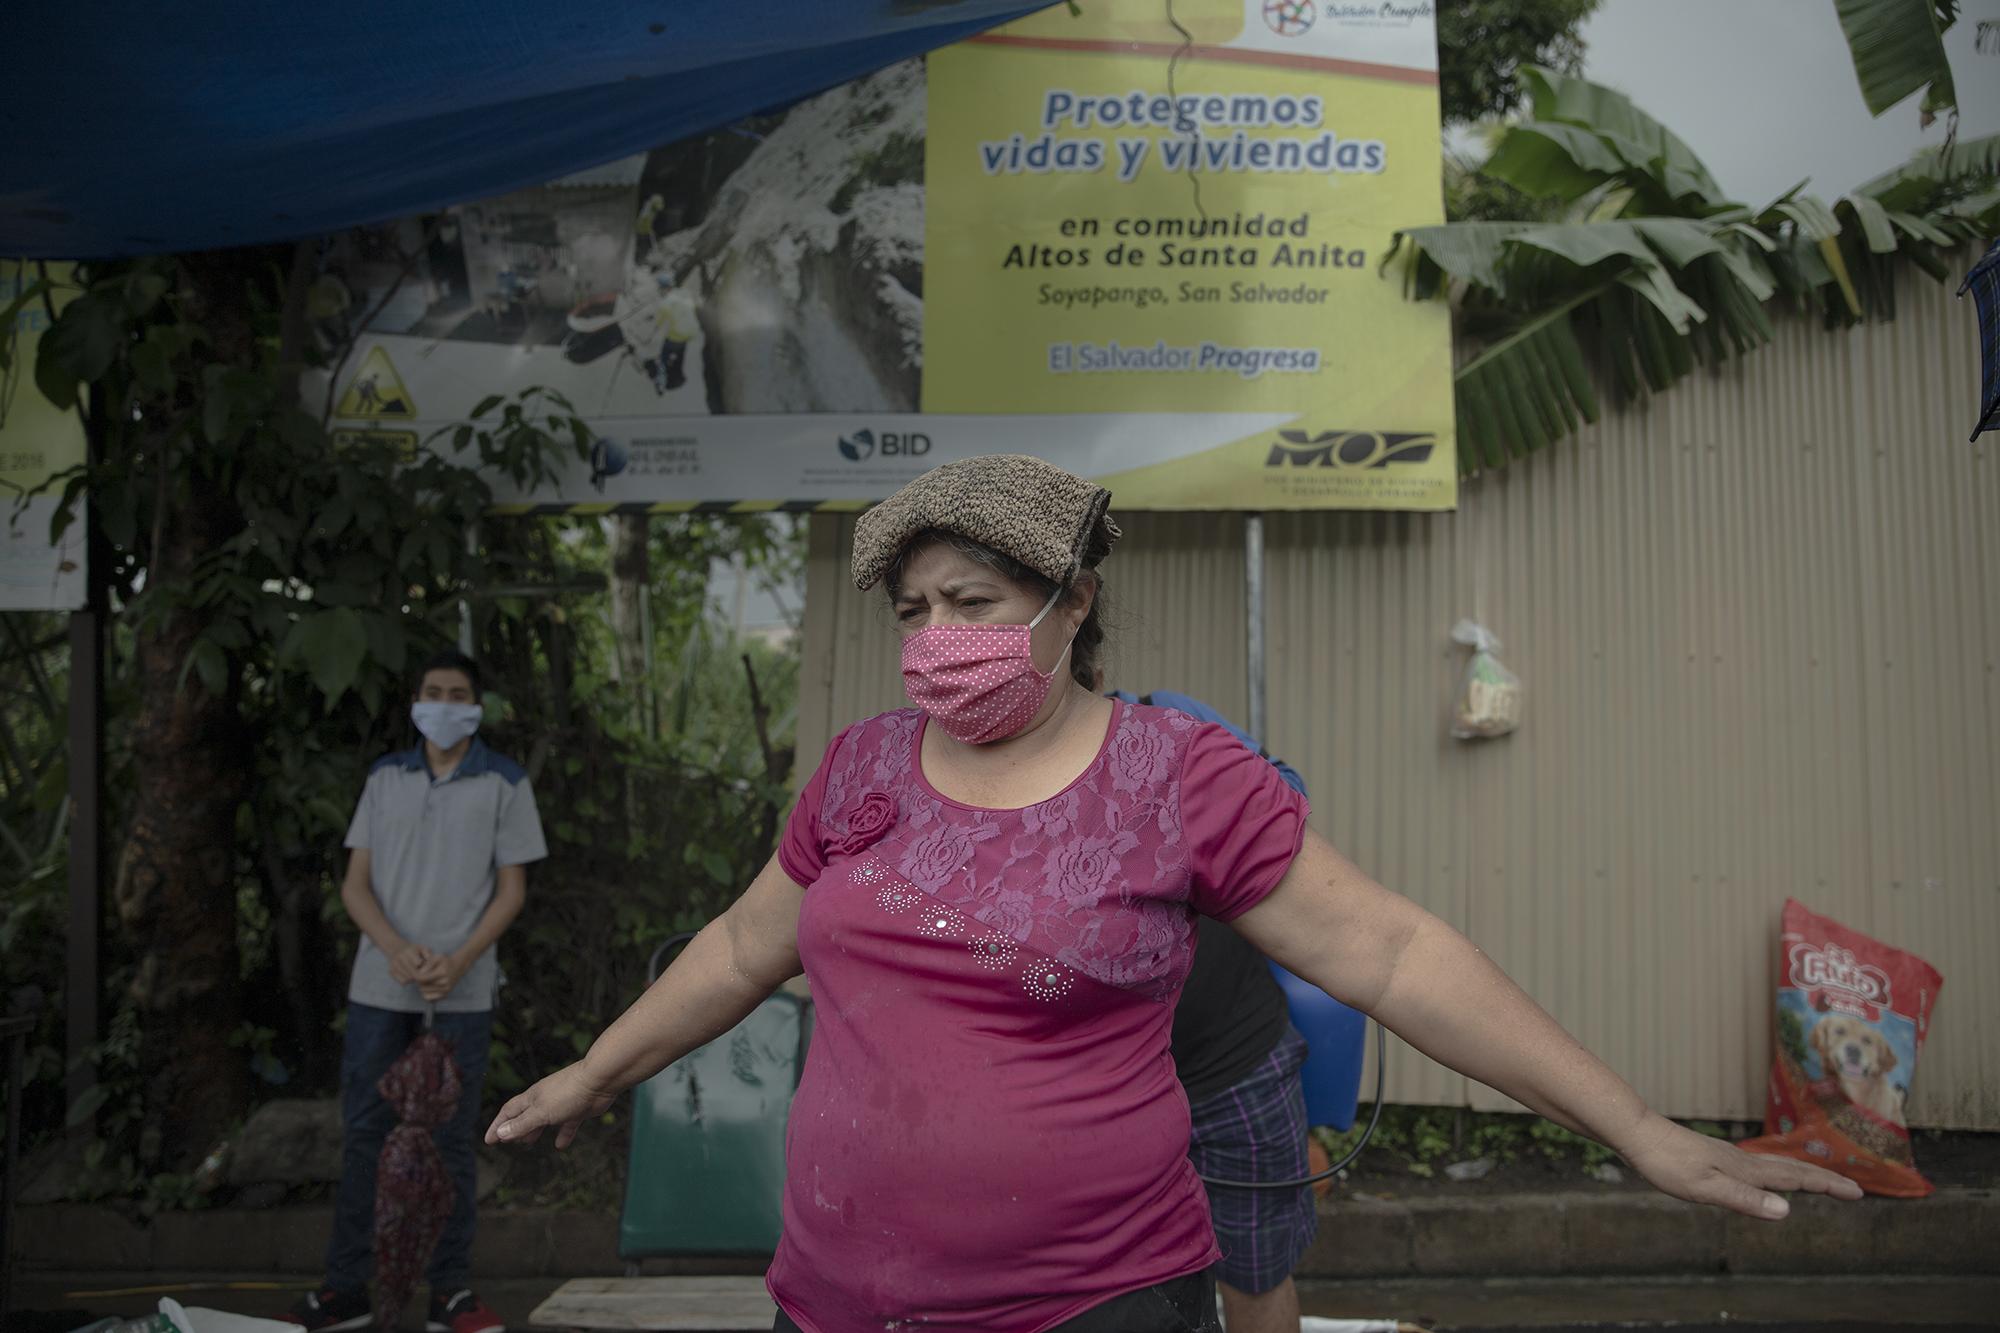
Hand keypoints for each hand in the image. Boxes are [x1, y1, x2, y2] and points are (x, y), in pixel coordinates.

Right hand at [388, 942, 432, 985]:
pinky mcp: (390, 971)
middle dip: (420, 974)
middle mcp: (399, 957)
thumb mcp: (423, 949)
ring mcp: (394, 965)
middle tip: (423, 972)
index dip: (424, 967)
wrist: (397, 948)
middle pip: (413, 973)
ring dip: (414, 979)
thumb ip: (429, 956)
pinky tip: (410, 975)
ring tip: (416, 973)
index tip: (425, 966)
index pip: (418, 964)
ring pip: (408, 979)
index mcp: (408, 951)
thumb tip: (428, 968)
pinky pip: (402, 982)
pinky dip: (408, 981)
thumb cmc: (415, 950)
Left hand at [415, 951, 470, 1001]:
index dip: (415, 976)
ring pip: (424, 992)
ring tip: (426, 980)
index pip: (422, 978)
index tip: (415, 972)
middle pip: (422, 986)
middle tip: (422, 976)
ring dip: (422, 987)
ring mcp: (445, 990)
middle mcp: (445, 982)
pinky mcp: (445, 995)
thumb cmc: (445, 961)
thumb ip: (427, 964)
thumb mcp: (437, 957)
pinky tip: (429, 987)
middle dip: (419, 981)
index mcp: (442, 972)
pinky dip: (426, 993)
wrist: (458, 967)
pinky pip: (428, 998)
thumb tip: (419, 973)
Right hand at [485, 1061, 615, 1149]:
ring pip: (544, 1120)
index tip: (489, 1140)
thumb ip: (522, 1124)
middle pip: (525, 1115)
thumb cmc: (567, 1094)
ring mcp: (561, 1104)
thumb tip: (501, 1133)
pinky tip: (561, 1146)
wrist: (599, 1080)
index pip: (508, 1112)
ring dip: (535, 1131)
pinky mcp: (577, 1109)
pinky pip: (567, 1124)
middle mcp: (544, 1100)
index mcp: (532, 1098)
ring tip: (528, 1142)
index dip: (498, 1126)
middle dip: (514, 1128)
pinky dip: (563, 1134)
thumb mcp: (541, 1113)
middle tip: (506, 1142)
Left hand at [1618, 1113, 1862, 1218]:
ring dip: (1801, 1174)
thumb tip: (1787, 1211)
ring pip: (1773, 1166)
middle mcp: (1741, 1160)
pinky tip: (1759, 1176)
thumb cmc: (1666, 1162)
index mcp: (1745, 1169)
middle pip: (1791, 1169)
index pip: (1796, 1179)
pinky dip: (1772, 1172)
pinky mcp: (1710, 1156)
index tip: (1859, 1193)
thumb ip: (1745, 1200)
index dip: (1827, 1186)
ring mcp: (1726, 1156)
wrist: (1635, 1132)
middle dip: (1823, 1180)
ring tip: (1816, 1181)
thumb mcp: (1705, 1188)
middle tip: (1853, 1189)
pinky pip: (1753, 1166)